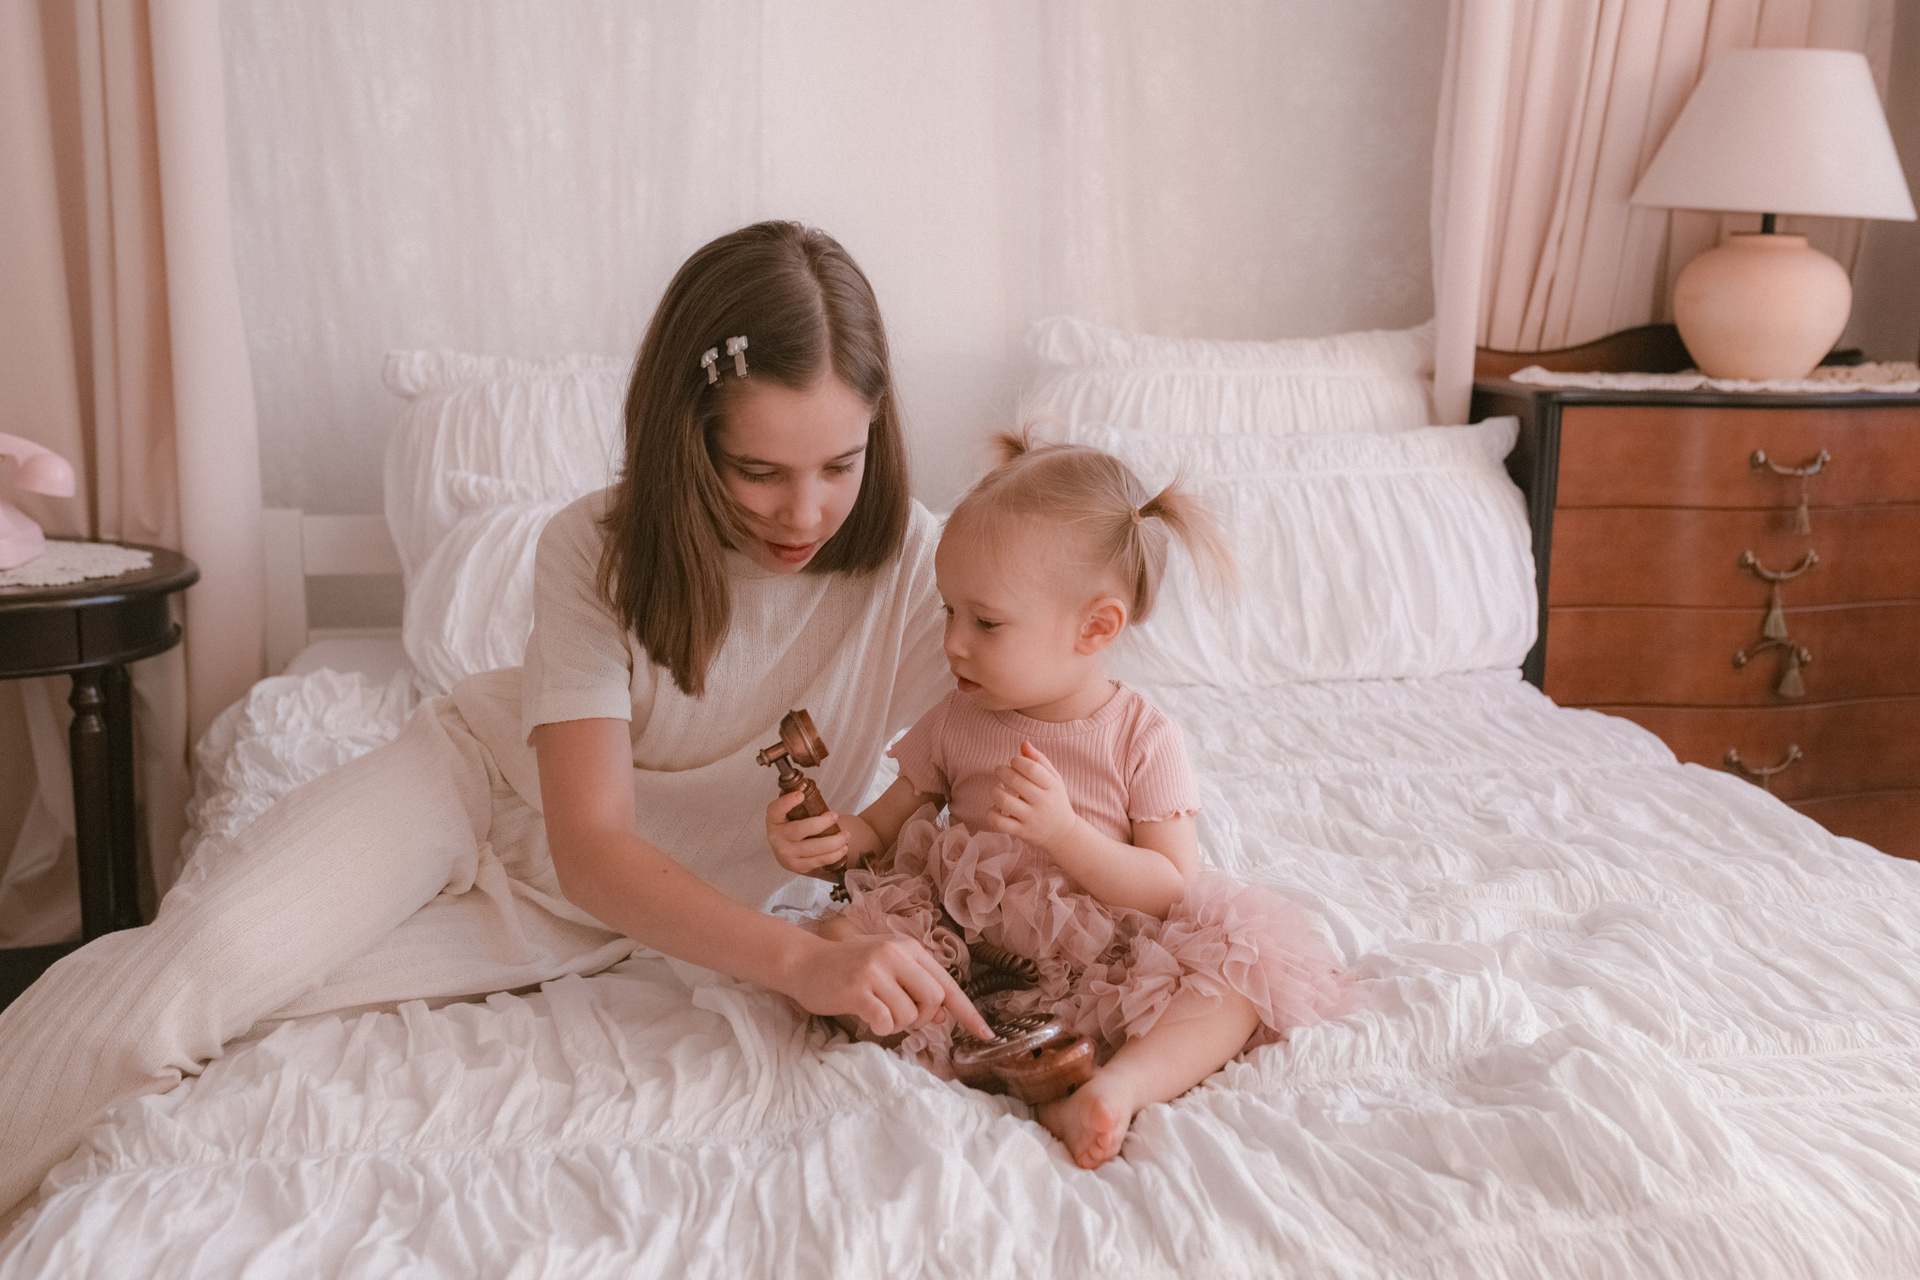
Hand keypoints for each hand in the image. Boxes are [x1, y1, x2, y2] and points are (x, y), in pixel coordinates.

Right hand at [765, 790, 849, 874]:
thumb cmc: (793, 826)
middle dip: (820, 823)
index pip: (776, 809)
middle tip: (835, 816)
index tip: (801, 795)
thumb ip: (801, 805)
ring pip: (812, 848)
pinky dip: (833, 855)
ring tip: (846, 835)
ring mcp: (786, 854)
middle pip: (799, 830)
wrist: (786, 851)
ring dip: (833, 842)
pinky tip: (843, 848)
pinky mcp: (796, 866)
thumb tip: (818, 794)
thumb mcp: (791, 814)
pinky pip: (817, 861)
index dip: (787, 802)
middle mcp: (776, 837)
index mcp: (774, 820)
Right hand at [786, 933, 994, 1040]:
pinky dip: (882, 1028)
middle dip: (923, 1017)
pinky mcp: (858, 989)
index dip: (968, 1012)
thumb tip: (942, 1016)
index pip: (948, 983)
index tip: (986, 1034)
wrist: (805, 962)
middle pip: (934, 999)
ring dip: (898, 1024)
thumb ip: (916, 987)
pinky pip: (887, 1022)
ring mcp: (876, 970)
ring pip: (910, 1014)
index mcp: (908, 948)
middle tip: (901, 1015)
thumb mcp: (887, 969)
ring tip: (878, 1011)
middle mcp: (895, 954)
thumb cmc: (849, 969)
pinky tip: (868, 1017)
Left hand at [984, 742, 1079, 851]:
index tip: (1014, 761)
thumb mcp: (1054, 779)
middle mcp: (1042, 803)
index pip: (1031, 768)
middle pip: (1015, 781)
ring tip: (997, 788)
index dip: (1017, 760)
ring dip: (994, 790)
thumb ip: (1039, 760)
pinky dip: (991, 812)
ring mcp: (1031, 819)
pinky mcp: (1021, 832)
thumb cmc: (1055, 800)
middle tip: (1000, 770)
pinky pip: (998, 822)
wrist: (1062, 834)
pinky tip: (995, 807)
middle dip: (1001, 771)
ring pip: (1004, 801)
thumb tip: (1023, 743)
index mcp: (1052, 787)